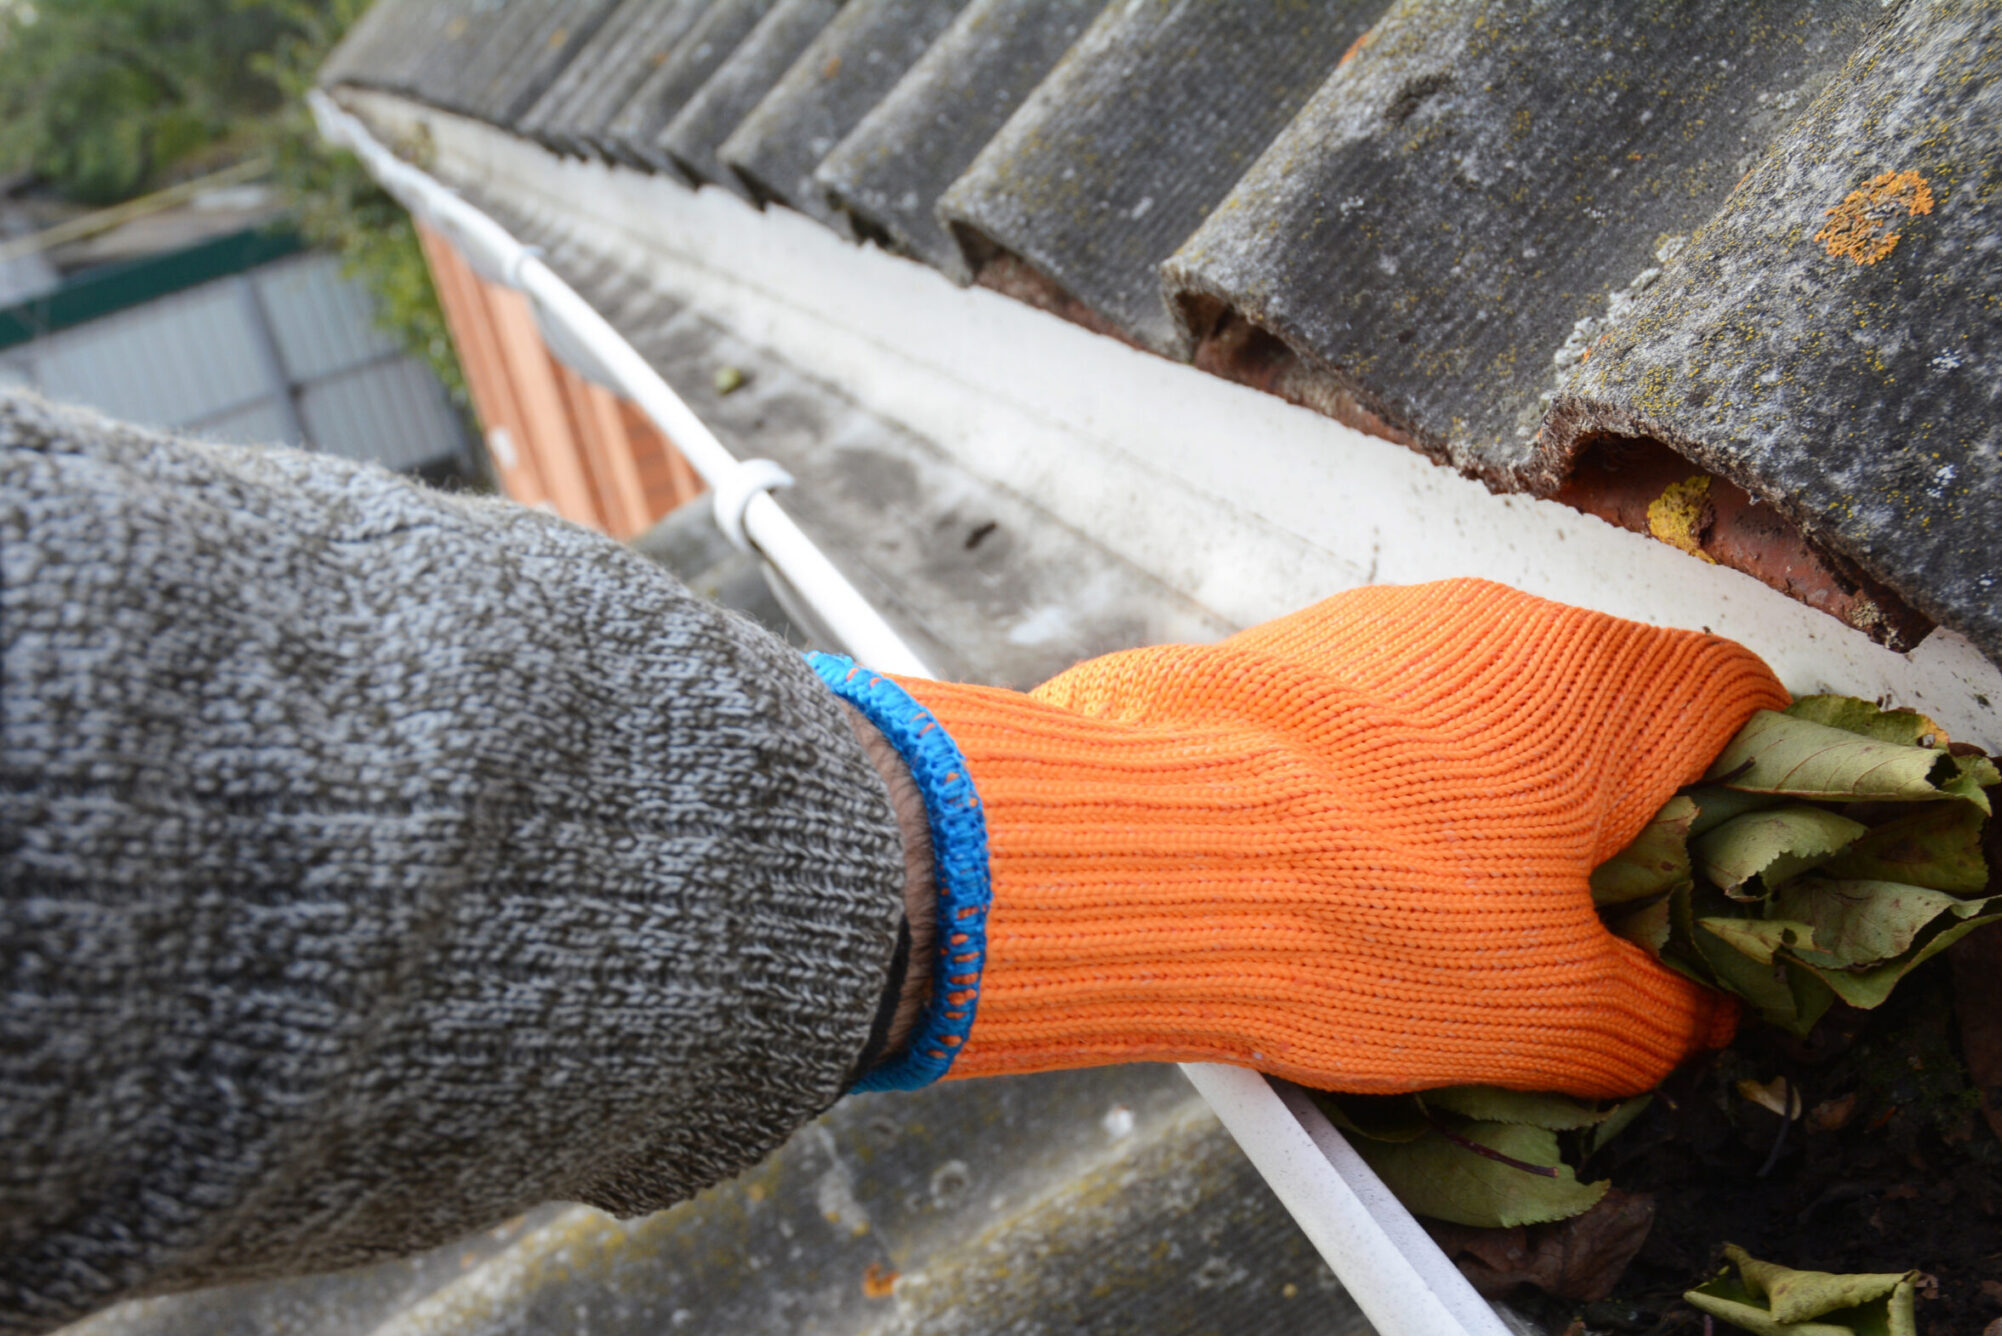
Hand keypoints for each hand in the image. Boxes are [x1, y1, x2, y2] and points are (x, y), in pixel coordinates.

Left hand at [897, 579, 1786, 1097]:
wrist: (1136, 855)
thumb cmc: (1360, 915)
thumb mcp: (1549, 1009)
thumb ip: (1659, 1015)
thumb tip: (1692, 1016)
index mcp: (1600, 681)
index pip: (1738, 702)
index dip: (1748, 798)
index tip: (1711, 883)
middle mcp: (1494, 620)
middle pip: (1604, 710)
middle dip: (1603, 818)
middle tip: (1574, 926)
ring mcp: (1376, 625)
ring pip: (1482, 713)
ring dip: (1487, 802)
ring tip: (1438, 912)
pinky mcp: (1281, 651)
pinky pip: (1377, 717)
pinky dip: (1387, 786)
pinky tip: (1342, 869)